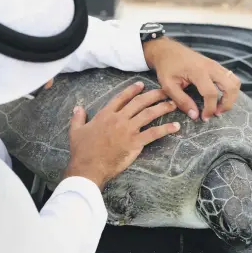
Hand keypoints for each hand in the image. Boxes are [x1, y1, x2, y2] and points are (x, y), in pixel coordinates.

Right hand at [63, 82, 179, 188]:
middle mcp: (119, 119)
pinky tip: (175, 126)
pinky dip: (166, 129)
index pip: (121, 98)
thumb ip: (78, 118)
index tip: (141, 85)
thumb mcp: (76, 131)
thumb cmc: (82, 151)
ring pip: (149, 114)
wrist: (88, 167)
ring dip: (163, 108)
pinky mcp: (135, 143)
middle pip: (139, 102)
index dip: (132, 90)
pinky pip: (153, 133)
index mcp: (105, 114)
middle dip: (154, 95)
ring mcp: (128, 130)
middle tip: (165, 90)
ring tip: (174, 104)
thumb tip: (77, 108)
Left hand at [143, 37, 240, 120]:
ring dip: (231, 96)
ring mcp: (215, 64)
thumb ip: (182, 101)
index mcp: (198, 71)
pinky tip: (219, 97)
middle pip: (231, 86)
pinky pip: (230, 77)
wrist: (167, 50)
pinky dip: (229, 89)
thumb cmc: (166, 67)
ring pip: (234, 81)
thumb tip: (195, 115)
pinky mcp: (216, 65)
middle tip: (216, 113)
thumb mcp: (168, 86)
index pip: (211, 93)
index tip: (204, 118)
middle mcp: (211, 67)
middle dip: (227, 103)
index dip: (209, 109)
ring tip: (219, 107)